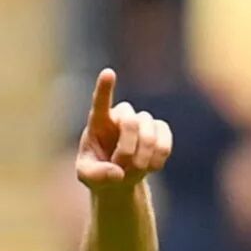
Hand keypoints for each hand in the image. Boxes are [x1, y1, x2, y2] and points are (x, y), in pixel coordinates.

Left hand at [77, 68, 172, 192]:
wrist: (118, 178)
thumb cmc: (98, 171)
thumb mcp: (86, 176)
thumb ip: (95, 175)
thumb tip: (117, 174)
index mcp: (99, 120)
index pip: (101, 101)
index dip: (105, 88)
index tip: (108, 73)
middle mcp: (122, 115)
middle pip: (131, 123)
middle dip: (126, 151)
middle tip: (120, 169)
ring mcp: (142, 121)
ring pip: (149, 135)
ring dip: (141, 160)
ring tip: (132, 172)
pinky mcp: (160, 130)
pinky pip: (164, 144)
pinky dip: (157, 160)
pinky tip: (150, 168)